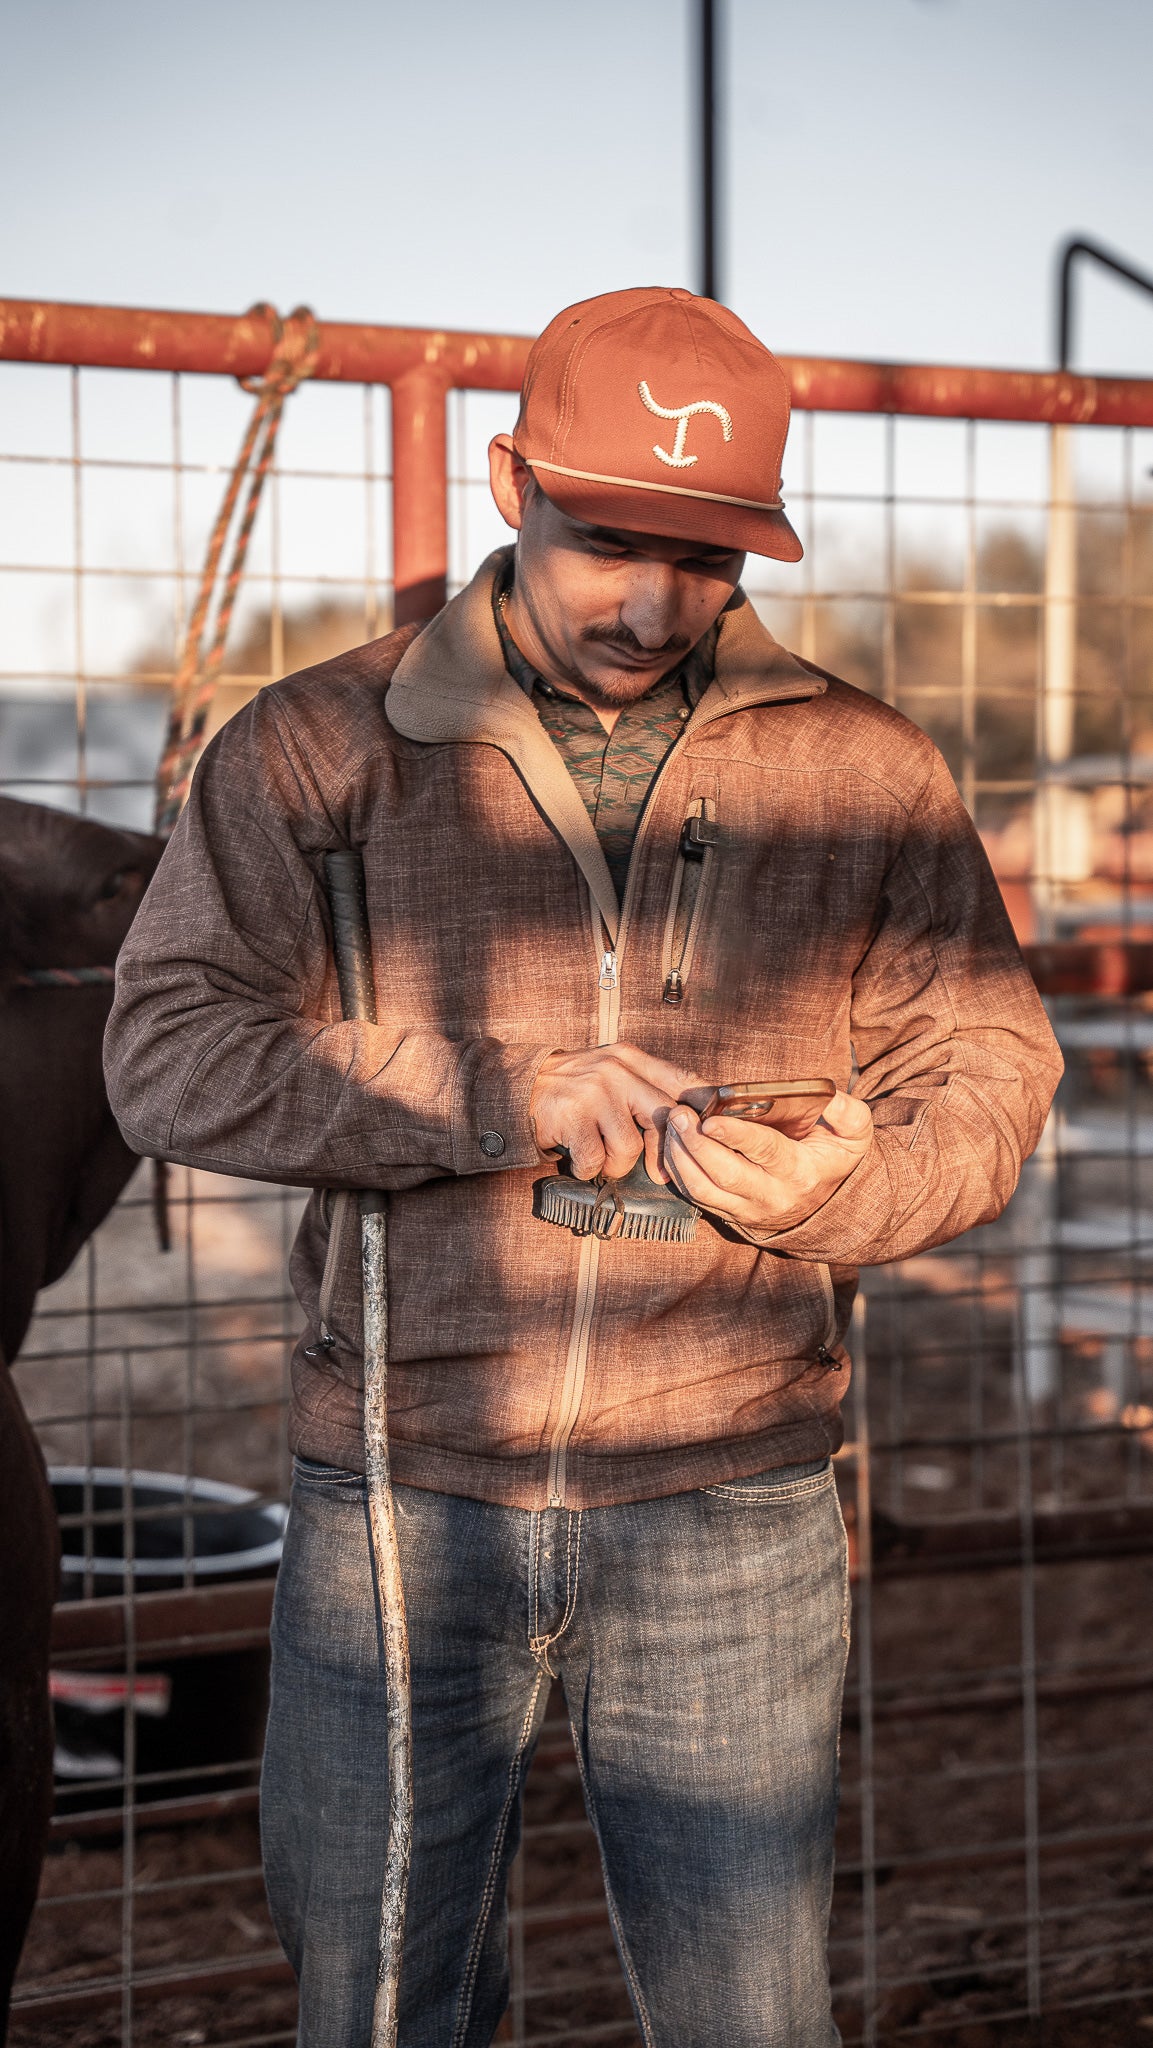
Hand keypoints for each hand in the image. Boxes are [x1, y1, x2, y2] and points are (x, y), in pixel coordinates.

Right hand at [530, 1044, 701, 1181]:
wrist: (516, 1088)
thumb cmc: (573, 1088)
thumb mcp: (610, 1071)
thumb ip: (646, 1086)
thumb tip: (691, 1116)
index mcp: (630, 1058)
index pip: (681, 1080)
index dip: (704, 1108)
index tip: (711, 1131)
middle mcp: (615, 1071)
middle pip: (664, 1117)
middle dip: (664, 1152)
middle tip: (660, 1173)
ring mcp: (593, 1093)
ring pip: (630, 1148)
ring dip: (615, 1164)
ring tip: (600, 1157)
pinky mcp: (572, 1118)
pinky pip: (596, 1161)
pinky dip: (589, 1170)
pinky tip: (579, 1160)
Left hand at [662, 1091, 873, 1234]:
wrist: (829, 1207)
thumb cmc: (833, 1158)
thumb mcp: (854, 1134)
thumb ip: (847, 1112)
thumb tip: (828, 1095)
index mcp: (801, 1171)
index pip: (765, 1152)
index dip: (736, 1135)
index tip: (710, 1118)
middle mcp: (771, 1195)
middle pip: (724, 1173)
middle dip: (696, 1143)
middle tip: (678, 1114)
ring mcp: (746, 1209)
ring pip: (702, 1189)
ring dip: (679, 1156)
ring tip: (672, 1123)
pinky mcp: (728, 1214)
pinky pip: (694, 1196)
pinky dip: (676, 1169)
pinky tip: (671, 1142)